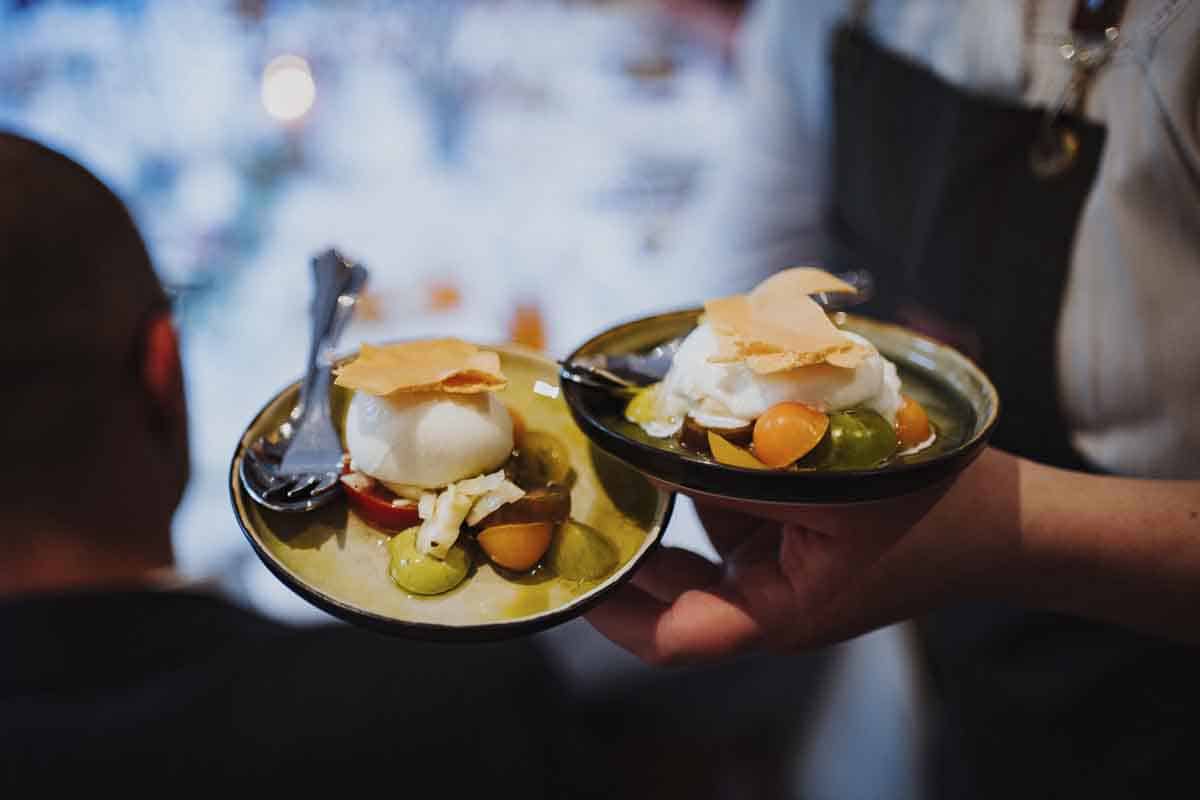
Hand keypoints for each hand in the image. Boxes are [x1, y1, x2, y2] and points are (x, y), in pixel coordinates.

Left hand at [586, 448, 1022, 663]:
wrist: (1011, 516)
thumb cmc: (936, 510)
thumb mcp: (830, 485)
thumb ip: (737, 470)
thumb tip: (651, 446)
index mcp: (779, 613)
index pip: (673, 637)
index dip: (614, 613)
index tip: (574, 573)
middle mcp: (769, 597)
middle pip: (670, 594)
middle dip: (622, 552)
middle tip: (573, 504)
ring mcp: (779, 565)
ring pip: (693, 548)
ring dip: (655, 509)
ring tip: (604, 466)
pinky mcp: (792, 532)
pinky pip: (725, 513)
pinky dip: (699, 483)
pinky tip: (671, 442)